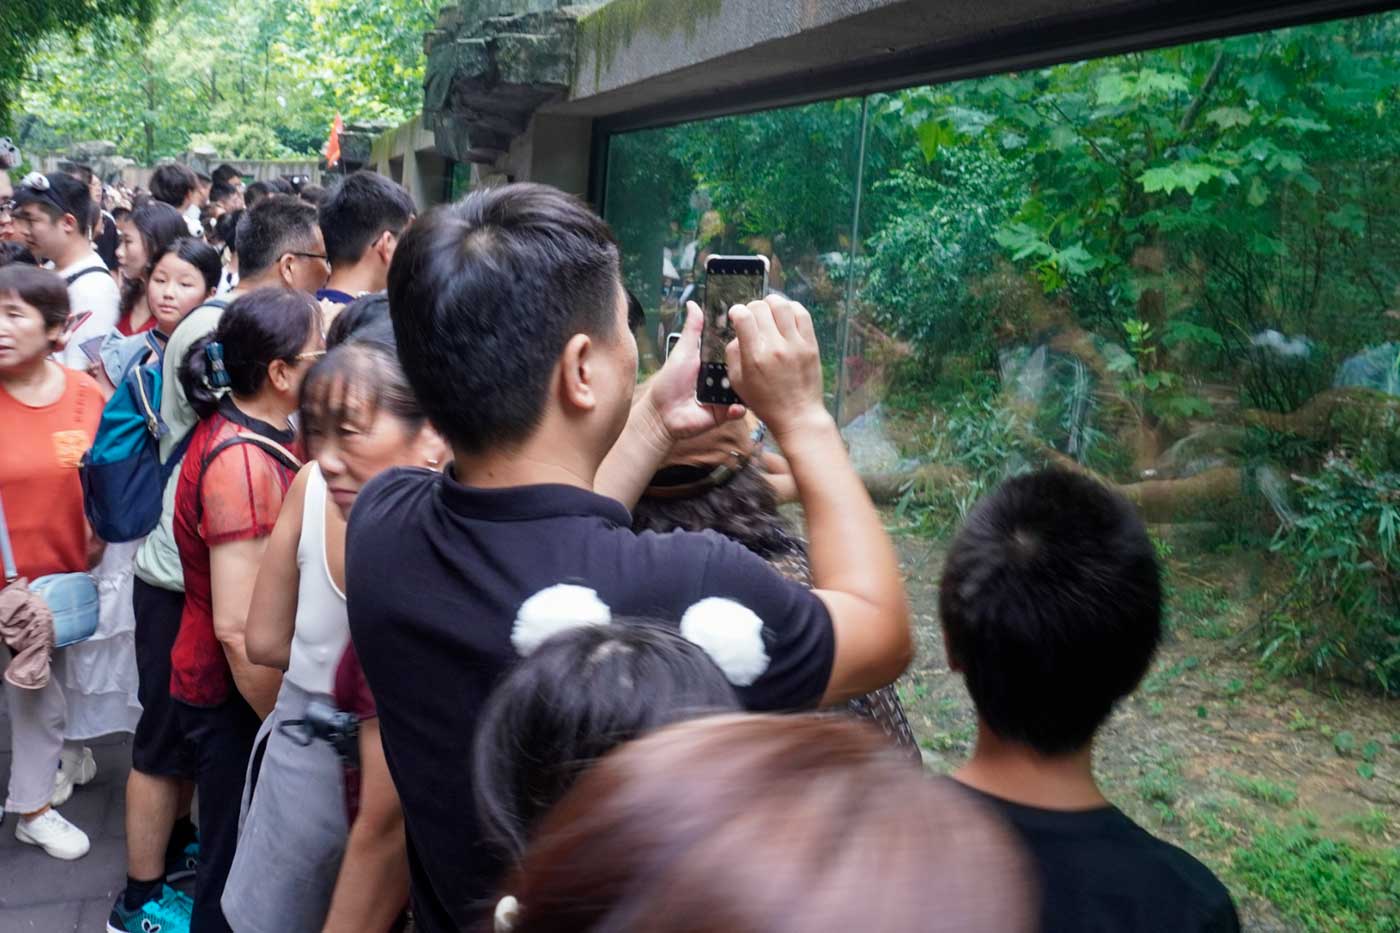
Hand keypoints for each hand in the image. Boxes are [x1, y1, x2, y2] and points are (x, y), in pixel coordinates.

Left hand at [642, 300, 744, 441]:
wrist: (662, 413)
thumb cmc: (669, 382)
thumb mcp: (684, 350)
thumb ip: (692, 329)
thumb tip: (693, 303)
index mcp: (715, 362)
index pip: (734, 350)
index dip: (744, 343)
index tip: (756, 333)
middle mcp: (723, 378)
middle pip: (743, 369)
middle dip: (750, 364)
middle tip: (760, 358)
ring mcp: (725, 396)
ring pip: (744, 389)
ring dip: (746, 387)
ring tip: (750, 382)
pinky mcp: (724, 413)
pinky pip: (738, 410)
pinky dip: (738, 408)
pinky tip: (734, 405)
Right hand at [725, 295, 828, 441]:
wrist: (797, 414)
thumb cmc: (765, 401)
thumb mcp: (738, 382)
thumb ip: (733, 354)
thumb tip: (738, 333)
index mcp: (754, 357)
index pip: (743, 317)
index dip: (736, 311)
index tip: (736, 315)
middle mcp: (775, 347)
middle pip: (760, 307)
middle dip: (752, 307)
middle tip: (752, 316)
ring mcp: (795, 344)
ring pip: (782, 305)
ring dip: (771, 302)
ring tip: (768, 310)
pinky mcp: (810, 344)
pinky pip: (802, 314)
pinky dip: (792, 308)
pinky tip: (786, 314)